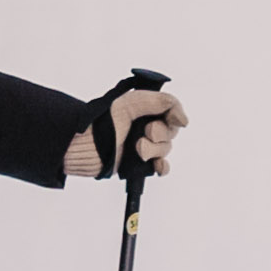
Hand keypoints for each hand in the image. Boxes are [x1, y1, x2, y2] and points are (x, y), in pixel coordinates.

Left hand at [68, 78, 186, 183]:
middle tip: (145, 133)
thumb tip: (184, 120)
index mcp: (145, 109)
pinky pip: (161, 167)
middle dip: (159, 134)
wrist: (86, 146)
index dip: (174, 116)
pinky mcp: (140, 163)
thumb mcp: (132, 103)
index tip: (170, 119)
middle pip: (171, 131)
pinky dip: (162, 167)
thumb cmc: (103, 121)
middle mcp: (146, 126)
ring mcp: (144, 145)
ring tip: (137, 149)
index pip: (172, 111)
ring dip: (154, 150)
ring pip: (166, 149)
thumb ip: (161, 103)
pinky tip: (157, 166)